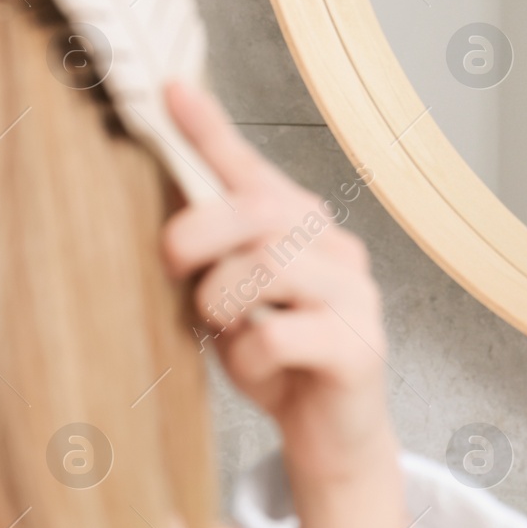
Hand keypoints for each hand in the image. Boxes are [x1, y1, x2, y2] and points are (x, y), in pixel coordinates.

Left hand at [161, 81, 418, 527]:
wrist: (331, 437)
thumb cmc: (276, 359)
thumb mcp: (233, 299)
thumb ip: (215, 256)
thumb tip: (167, 216)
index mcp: (304, 228)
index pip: (252, 171)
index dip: (211, 130)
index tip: (169, 90)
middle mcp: (337, 249)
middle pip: (258, 213)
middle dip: (198, 234)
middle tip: (173, 266)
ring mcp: (356, 296)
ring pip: (265, 268)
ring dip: (222, 304)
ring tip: (226, 331)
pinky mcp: (359, 347)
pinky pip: (278, 335)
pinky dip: (249, 358)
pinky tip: (262, 371)